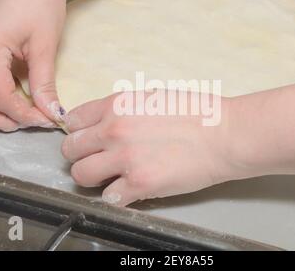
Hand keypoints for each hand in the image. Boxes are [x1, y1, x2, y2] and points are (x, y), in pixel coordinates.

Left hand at [61, 91, 256, 205]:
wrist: (223, 135)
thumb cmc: (197, 113)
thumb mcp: (153, 97)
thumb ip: (124, 109)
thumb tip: (107, 121)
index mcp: (117, 105)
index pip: (73, 120)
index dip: (78, 131)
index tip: (86, 138)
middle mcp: (114, 131)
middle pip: (71, 149)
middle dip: (81, 155)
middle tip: (96, 159)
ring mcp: (124, 159)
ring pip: (81, 175)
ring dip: (93, 177)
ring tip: (110, 177)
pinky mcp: (140, 185)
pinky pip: (109, 197)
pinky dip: (117, 196)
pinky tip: (129, 189)